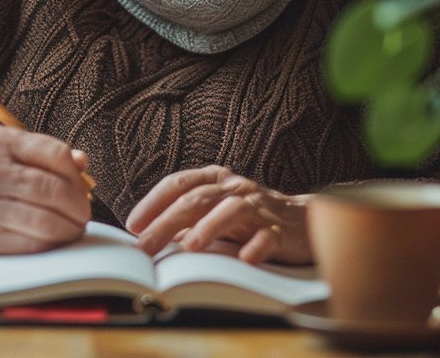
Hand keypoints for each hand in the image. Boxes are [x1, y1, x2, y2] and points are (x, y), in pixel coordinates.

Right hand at [0, 125, 91, 253]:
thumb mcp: (5, 155)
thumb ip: (43, 156)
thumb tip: (82, 163)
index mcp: (1, 142)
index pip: (56, 153)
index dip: (76, 175)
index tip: (81, 188)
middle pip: (53, 190)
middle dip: (77, 207)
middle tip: (82, 215)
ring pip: (45, 220)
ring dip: (69, 229)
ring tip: (73, 230)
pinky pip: (30, 242)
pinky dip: (50, 243)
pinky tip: (54, 240)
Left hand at [125, 165, 310, 264]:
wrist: (306, 222)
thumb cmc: (251, 219)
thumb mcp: (215, 214)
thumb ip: (186, 221)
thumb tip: (148, 237)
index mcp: (216, 180)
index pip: (180, 183)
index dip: (154, 202)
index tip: (133, 225)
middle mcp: (236, 189)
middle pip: (197, 199)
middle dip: (167, 222)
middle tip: (146, 245)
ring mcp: (260, 208)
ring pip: (232, 210)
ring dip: (209, 227)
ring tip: (189, 246)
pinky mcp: (281, 230)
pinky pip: (268, 237)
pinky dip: (256, 246)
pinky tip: (245, 259)